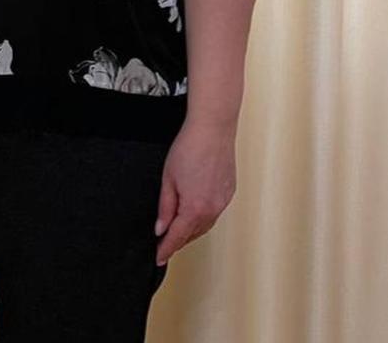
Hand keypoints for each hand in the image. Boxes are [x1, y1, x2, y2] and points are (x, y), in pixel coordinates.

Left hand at [154, 118, 236, 265]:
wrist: (212, 130)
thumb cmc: (189, 148)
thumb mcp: (168, 179)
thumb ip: (165, 207)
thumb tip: (160, 228)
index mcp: (194, 209)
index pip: (177, 237)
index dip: (165, 249)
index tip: (158, 258)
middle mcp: (212, 210)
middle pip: (192, 234)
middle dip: (178, 240)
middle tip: (164, 244)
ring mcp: (223, 202)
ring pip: (205, 225)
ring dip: (191, 230)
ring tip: (177, 230)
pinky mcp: (229, 193)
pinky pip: (214, 213)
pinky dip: (203, 217)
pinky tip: (195, 213)